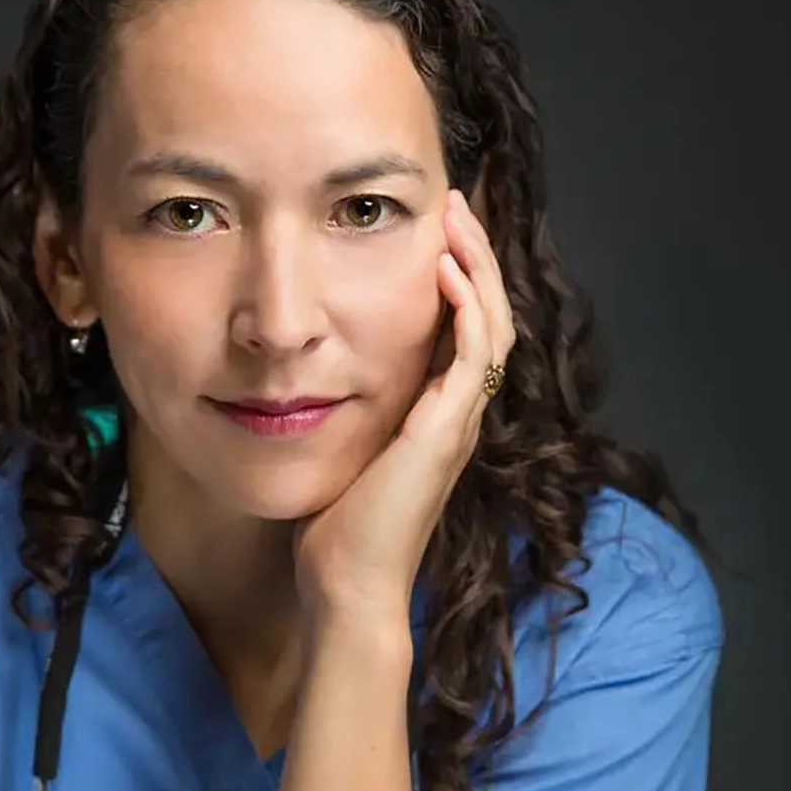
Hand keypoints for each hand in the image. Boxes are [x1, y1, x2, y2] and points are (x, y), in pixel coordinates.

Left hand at [293, 187, 515, 623]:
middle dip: (473, 254)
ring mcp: (458, 423)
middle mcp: (457, 416)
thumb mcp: (337, 453)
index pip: (463, 330)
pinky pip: (473, 353)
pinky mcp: (446, 432)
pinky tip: (445, 269)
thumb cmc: (335, 534)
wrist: (347, 587)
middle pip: (489, 315)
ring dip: (476, 265)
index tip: (432, 230)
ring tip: (455, 216)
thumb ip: (336, 414)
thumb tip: (299, 380)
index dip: (457, 277)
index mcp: (436, 418)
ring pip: (492, 323)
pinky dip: (467, 306)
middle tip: (452, 203)